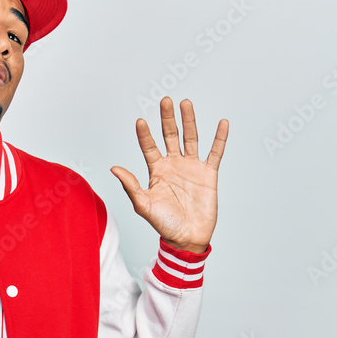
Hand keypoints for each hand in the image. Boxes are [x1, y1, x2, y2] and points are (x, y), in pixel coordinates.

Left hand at [110, 96, 228, 252]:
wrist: (187, 237)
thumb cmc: (163, 224)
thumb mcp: (143, 205)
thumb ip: (131, 186)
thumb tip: (114, 168)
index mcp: (156, 171)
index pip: (149, 147)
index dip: (144, 135)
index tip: (140, 121)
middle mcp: (173, 165)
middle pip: (170, 136)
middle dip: (167, 119)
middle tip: (165, 100)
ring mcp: (191, 167)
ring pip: (190, 138)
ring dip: (189, 121)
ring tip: (185, 103)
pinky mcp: (208, 174)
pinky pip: (215, 152)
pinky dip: (219, 138)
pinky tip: (222, 123)